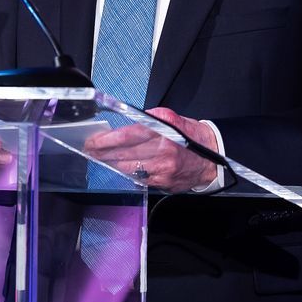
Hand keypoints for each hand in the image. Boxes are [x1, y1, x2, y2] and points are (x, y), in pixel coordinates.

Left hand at [82, 106, 218, 192]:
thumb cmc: (191, 136)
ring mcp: (162, 170)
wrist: (212, 158)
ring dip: (111, 162)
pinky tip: (119, 166)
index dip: (108, 140)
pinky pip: (139, 178)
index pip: (129, 136)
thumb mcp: (172, 118)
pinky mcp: (163, 183)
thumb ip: (150, 118)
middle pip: (124, 154)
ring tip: (99, 156)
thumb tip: (128, 119)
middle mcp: (162, 153)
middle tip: (90, 148)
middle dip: (103, 152)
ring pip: (128, 168)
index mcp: (164, 133)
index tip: (95, 140)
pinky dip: (127, 172)